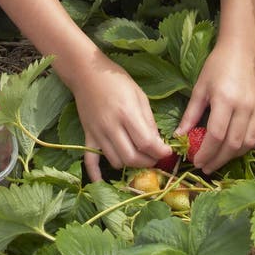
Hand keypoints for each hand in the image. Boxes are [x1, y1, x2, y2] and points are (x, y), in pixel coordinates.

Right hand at [71, 54, 169, 181]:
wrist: (87, 72)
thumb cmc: (117, 80)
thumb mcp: (139, 95)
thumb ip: (148, 120)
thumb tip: (158, 142)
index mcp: (127, 113)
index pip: (147, 143)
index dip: (160, 152)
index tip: (167, 151)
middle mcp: (112, 126)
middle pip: (132, 157)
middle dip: (148, 161)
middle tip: (155, 156)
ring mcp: (97, 132)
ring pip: (116, 161)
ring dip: (130, 164)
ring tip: (138, 156)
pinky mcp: (87, 135)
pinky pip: (90, 159)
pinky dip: (95, 174)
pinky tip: (101, 182)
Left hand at [175, 40, 254, 173]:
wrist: (242, 49)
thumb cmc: (217, 65)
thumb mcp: (200, 87)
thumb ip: (191, 114)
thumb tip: (180, 136)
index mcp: (225, 100)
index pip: (216, 136)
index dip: (206, 153)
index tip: (196, 162)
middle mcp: (245, 107)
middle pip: (233, 144)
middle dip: (218, 159)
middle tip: (206, 167)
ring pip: (249, 143)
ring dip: (233, 155)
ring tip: (219, 158)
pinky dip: (252, 145)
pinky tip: (240, 147)